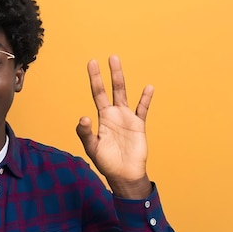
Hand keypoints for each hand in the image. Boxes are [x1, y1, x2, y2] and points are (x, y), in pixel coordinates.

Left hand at [76, 55, 152, 198]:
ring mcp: (127, 118)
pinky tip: (148, 88)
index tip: (92, 63)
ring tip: (119, 63)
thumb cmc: (106, 162)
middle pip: (111, 89)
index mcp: (102, 117)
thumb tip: (83, 118)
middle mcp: (114, 114)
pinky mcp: (138, 126)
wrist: (124, 174)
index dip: (95, 79)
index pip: (97, 94)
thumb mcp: (92, 147)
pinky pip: (142, 110)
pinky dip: (145, 99)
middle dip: (109, 74)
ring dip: (121, 79)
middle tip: (110, 57)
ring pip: (124, 94)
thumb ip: (86, 133)